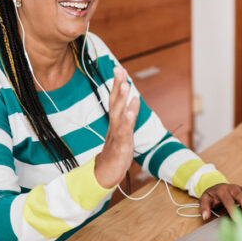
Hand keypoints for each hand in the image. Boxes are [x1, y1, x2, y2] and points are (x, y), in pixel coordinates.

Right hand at [95, 67, 139, 188]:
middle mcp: (114, 124)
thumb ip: (129, 113)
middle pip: (115, 102)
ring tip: (125, 85)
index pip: (115, 98)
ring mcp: (116, 135)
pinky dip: (127, 121)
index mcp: (115, 120)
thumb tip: (135, 97)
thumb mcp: (124, 130)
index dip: (117, 83)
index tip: (119, 67)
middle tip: (119, 69)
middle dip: (117, 85)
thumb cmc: (116, 150)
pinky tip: (130, 112)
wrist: (105, 173)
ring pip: (118, 114)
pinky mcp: (121, 146)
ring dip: (121, 99)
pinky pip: (124, 132)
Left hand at [199, 183, 241, 222]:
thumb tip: (205, 216)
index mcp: (222, 190)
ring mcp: (240, 189)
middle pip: (241, 196)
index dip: (233, 210)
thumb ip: (204, 207)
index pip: (228, 201)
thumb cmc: (212, 195)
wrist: (216, 186)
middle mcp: (233, 188)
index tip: (237, 220)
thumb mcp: (204, 199)